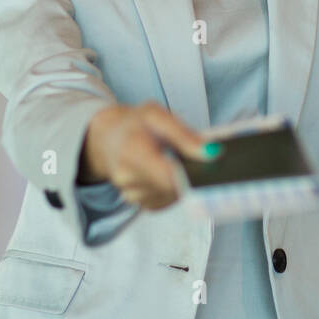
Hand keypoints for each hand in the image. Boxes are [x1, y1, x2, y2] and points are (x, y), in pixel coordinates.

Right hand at [79, 102, 215, 209]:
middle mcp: (128, 177)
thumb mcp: (157, 115)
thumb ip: (184, 135)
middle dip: (188, 174)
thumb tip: (211, 152)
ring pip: (172, 196)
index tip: (206, 168)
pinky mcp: (140, 203)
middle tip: (188, 156)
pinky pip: (167, 201)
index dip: (190, 175)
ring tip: (171, 161)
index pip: (167, 176)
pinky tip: (167, 173)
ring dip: (180, 181)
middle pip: (173, 188)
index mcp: (133, 150)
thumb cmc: (134, 124)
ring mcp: (131, 194)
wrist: (108, 139)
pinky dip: (173, 189)